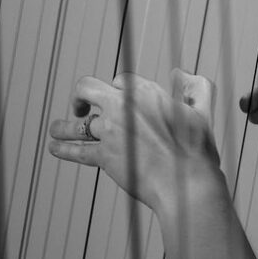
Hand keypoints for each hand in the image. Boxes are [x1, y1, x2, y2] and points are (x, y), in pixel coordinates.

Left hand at [49, 68, 220, 213]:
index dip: (118, 91)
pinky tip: (54, 147)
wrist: (186, 185)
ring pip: (77, 124)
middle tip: (83, 107)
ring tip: (57, 128)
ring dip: (63, 126)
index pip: (120, 81)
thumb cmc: (197, 151)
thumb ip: (196, 87)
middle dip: (82, 95)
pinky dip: (63, 149)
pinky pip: (77, 151)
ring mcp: (110, 131)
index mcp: (146, 91)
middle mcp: (123, 106)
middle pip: (87, 88)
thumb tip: (180, 73)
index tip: (120, 102)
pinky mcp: (103, 156)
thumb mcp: (203, 112)